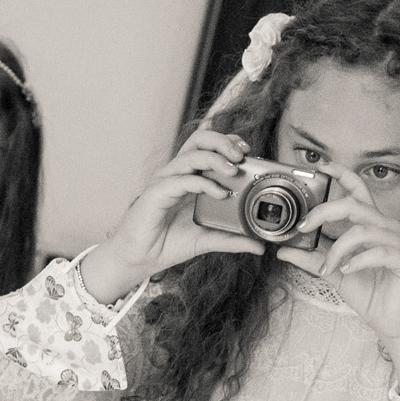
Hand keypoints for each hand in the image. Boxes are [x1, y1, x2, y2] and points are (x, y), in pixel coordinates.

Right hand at [81, 128, 269, 303]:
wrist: (140, 260)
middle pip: (199, 140)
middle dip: (223, 141)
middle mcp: (177, 174)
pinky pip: (183, 180)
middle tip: (243, 155)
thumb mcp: (208, 240)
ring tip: (234, 170)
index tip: (248, 152)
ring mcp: (166, 181)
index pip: (208, 147)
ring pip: (191, 155)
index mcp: (188, 178)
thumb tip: (259, 245)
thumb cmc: (168, 244)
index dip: (228, 142)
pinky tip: (220, 193)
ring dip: (216, 158)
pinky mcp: (157, 193)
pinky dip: (204, 183)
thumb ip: (232, 239)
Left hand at [275, 161, 399, 341]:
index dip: (343, 174)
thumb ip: (311, 259)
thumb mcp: (332, 273)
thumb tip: (282, 251)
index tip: (322, 167)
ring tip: (328, 267)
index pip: (358, 190)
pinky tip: (348, 270)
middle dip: (324, 212)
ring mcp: (399, 243)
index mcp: (371, 224)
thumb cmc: (366, 291)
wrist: (389, 320)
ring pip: (362, 231)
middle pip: (354, 205)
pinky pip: (379, 252)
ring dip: (337, 249)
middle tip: (303, 227)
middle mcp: (387, 228)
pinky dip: (358, 260)